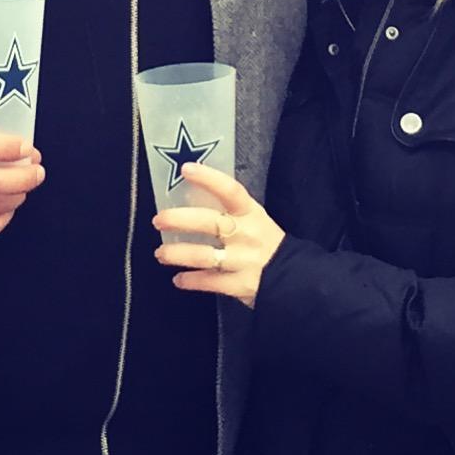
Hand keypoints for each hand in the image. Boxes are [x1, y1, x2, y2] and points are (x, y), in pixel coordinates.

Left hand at [153, 160, 283, 309]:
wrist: (295, 279)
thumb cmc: (266, 243)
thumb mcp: (255, 220)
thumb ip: (230, 212)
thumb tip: (192, 198)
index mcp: (251, 213)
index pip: (230, 191)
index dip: (208, 178)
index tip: (186, 169)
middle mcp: (246, 234)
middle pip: (209, 222)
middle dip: (179, 220)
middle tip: (158, 220)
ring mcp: (242, 261)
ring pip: (203, 255)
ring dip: (177, 253)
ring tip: (160, 254)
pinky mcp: (239, 285)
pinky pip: (209, 282)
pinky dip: (190, 281)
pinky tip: (178, 280)